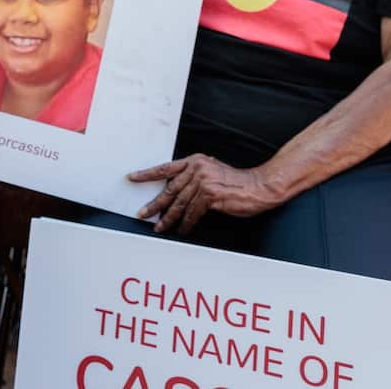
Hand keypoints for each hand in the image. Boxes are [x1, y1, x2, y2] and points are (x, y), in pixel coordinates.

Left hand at [128, 154, 283, 233]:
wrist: (259, 186)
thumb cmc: (236, 182)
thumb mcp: (212, 171)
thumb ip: (194, 176)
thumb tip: (176, 189)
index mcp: (194, 161)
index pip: (166, 168)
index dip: (147, 174)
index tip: (132, 178)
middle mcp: (197, 169)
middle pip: (169, 189)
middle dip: (154, 204)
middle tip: (142, 213)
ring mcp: (203, 181)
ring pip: (179, 203)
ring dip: (168, 218)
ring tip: (160, 227)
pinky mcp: (210, 195)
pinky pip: (192, 213)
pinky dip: (186, 223)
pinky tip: (182, 229)